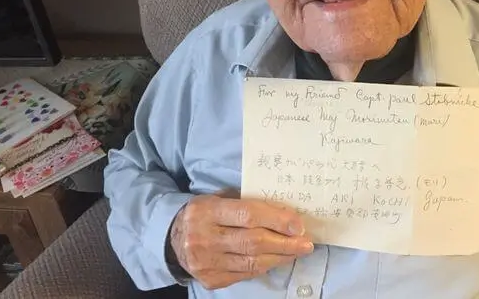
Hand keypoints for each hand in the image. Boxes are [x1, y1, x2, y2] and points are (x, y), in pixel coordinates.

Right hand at [169, 195, 313, 289]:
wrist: (172, 238)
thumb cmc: (205, 213)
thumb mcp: (218, 198)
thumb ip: (246, 203)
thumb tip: (284, 211)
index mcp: (207, 211)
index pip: (248, 215)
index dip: (276, 220)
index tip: (298, 224)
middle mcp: (204, 238)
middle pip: (253, 242)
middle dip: (285, 243)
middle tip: (306, 243)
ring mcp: (206, 263)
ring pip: (252, 262)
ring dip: (280, 257)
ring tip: (297, 251)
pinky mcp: (210, 280)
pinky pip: (245, 274)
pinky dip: (265, 266)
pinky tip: (277, 259)